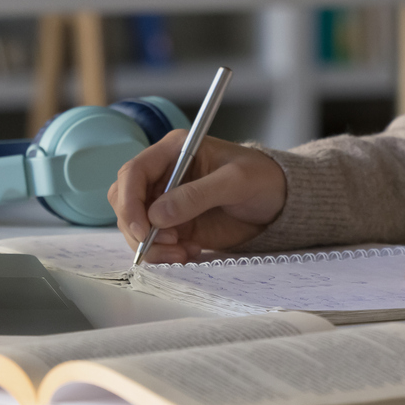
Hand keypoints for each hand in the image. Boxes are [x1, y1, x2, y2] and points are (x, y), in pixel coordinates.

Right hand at [110, 133, 287, 262]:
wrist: (279, 200)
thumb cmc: (262, 178)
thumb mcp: (235, 181)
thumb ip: (197, 195)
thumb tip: (156, 215)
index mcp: (174, 151)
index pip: (133, 173)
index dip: (130, 202)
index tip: (144, 229)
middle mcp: (163, 175)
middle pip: (125, 201)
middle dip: (138, 227)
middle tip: (170, 244)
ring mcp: (167, 201)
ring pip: (135, 225)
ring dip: (153, 246)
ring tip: (184, 252)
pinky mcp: (175, 225)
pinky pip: (154, 242)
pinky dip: (165, 253)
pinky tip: (190, 253)